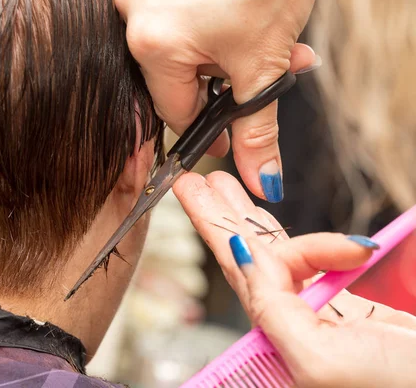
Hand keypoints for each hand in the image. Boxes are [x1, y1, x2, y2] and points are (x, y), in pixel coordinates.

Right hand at [114, 0, 318, 201]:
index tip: (231, 134)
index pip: (174, 111)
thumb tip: (260, 180)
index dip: (210, 127)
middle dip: (225, 84)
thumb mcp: (265, 61)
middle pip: (176, 79)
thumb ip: (258, 130)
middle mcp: (132, 14)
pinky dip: (209, 28)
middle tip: (263, 74)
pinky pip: (175, 20)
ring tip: (262, 41)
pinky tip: (238, 20)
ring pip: (179, 48)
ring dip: (223, 55)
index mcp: (152, 43)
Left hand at [174, 171, 415, 386]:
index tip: (194, 195)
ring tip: (232, 191)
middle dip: (226, 218)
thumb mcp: (319, 358)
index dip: (214, 229)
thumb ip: (272, 308)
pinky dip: (312, 242)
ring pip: (283, 258)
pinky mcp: (348, 309)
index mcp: (273, 342)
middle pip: (250, 260)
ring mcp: (318, 315)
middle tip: (201, 183)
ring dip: (259, 222)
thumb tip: (243, 258)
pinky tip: (286, 226)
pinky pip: (319, 264)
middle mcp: (290, 327)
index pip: (238, 273)